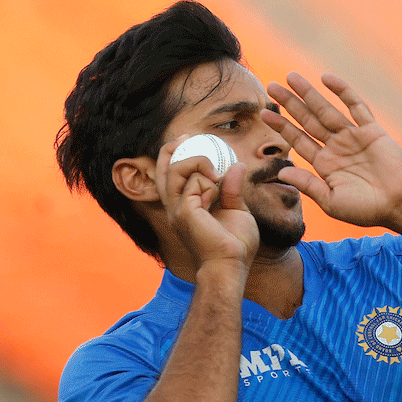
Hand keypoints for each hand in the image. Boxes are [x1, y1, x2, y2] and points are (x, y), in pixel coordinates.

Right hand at [157, 135, 258, 270]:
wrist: (232, 264)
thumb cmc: (235, 245)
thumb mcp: (237, 210)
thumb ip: (233, 189)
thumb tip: (236, 166)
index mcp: (185, 208)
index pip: (170, 176)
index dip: (175, 155)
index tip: (189, 139)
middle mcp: (175, 208)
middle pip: (163, 169)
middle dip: (172, 148)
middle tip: (188, 137)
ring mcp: (177, 210)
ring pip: (176, 169)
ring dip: (198, 163)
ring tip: (216, 175)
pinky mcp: (183, 211)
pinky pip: (193, 181)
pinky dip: (208, 181)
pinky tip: (216, 193)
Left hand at [263, 73, 401, 230]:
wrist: (399, 205)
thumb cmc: (366, 210)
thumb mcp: (331, 201)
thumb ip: (308, 185)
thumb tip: (282, 173)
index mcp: (325, 165)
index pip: (299, 140)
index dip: (282, 126)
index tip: (264, 113)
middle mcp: (336, 148)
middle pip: (308, 121)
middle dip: (290, 104)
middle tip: (272, 87)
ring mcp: (353, 137)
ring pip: (327, 110)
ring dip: (309, 94)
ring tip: (291, 77)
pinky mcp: (372, 131)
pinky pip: (356, 107)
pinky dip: (342, 91)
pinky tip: (326, 78)